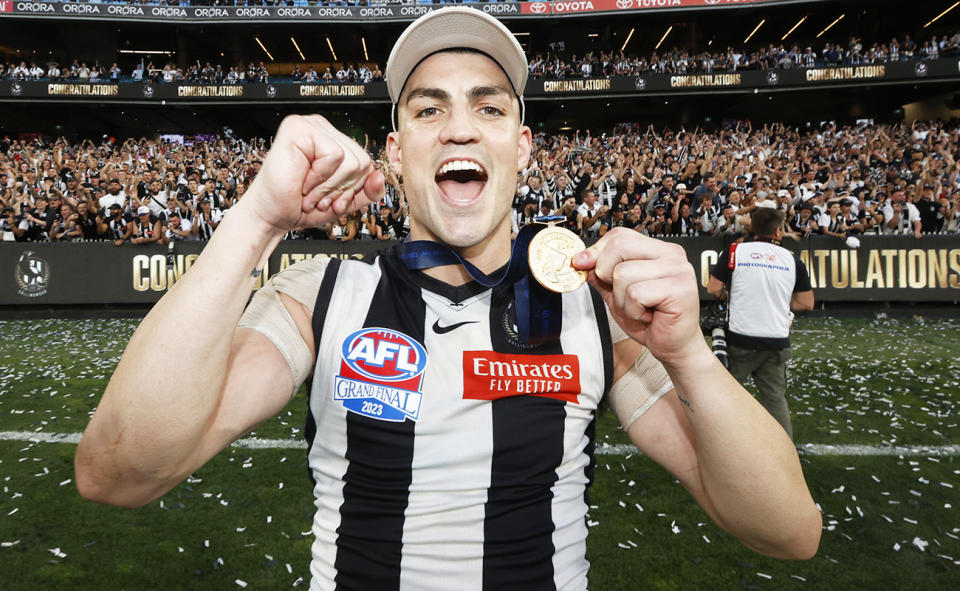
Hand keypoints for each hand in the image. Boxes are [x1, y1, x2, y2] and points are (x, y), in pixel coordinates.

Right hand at [244, 115, 384, 233]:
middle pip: (362, 161)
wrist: (272, 215)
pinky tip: (304, 181)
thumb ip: (366, 192)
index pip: (366, 161)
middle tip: (319, 197)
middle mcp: (323, 130)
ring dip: (329, 185)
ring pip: (351, 160)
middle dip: (342, 188)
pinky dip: (320, 176)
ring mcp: (310, 126)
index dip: (353, 187)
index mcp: (333, 141)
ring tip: (310, 192)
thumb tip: (379, 178)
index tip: (332, 199)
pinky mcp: (299, 128)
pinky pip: (334, 155)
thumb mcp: (343, 202)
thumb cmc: (300, 205)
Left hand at [572, 228, 705, 369]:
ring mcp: (678, 270)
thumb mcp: (616, 293)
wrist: (673, 346)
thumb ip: (601, 274)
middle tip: (623, 295)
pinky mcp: (679, 288)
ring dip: (622, 300)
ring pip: (623, 273)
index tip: (583, 264)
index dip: (597, 251)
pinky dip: (634, 311)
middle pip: (619, 246)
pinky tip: (649, 316)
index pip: (620, 235)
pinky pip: (636, 294)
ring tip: (640, 309)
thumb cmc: (650, 319)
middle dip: (607, 274)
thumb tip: (581, 260)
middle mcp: (671, 254)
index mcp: (658, 250)